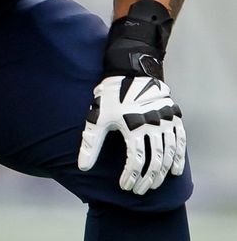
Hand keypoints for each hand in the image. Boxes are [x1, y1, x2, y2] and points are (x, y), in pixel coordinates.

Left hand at [78, 75, 185, 194]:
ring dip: (163, 172)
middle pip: (155, 160)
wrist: (130, 71)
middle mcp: (153, 124)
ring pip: (169, 153)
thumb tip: (82, 167)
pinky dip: (179, 157)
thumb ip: (91, 143)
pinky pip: (181, 141)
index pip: (136, 159)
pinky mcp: (174, 116)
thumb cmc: (111, 96)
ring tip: (154, 184)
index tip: (125, 187)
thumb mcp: (97, 118)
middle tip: (140, 191)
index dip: (131, 176)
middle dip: (147, 178)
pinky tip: (175, 171)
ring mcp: (166, 120)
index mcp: (133, 125)